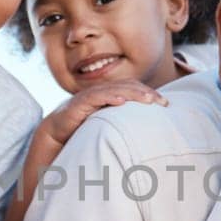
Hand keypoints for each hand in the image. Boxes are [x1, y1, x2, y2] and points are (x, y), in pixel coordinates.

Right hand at [38, 81, 167, 149]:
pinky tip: (120, 101)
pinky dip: (108, 97)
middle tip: (162, 102)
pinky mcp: (78, 104)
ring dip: (133, 94)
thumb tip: (145, 133)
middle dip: (146, 93)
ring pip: (114, 90)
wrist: (55, 133)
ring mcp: (89, 97)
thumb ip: (123, 124)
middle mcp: (101, 93)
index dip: (149, 94)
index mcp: (109, 95)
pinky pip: (95, 98)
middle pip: (127, 87)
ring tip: (148, 99)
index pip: (133, 89)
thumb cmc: (82, 130)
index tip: (165, 104)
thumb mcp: (107, 126)